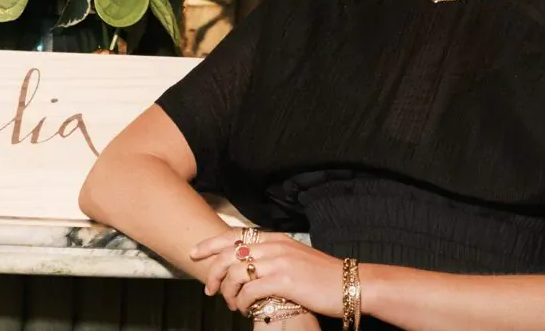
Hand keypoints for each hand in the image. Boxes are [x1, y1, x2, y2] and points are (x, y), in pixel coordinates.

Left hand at [190, 230, 343, 317]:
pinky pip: (250, 291)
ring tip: (231, 303)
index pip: (234, 235)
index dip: (210, 243)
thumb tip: (248, 265)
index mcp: (276, 238)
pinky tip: (245, 309)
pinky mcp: (284, 280)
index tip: (194, 253)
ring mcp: (279, 262)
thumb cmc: (322, 276)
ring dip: (227, 291)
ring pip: (236, 272)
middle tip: (208, 289)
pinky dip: (241, 302)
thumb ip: (272, 256)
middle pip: (229, 253)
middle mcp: (275, 246)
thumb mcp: (294, 258)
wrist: (349, 284)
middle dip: (213, 272)